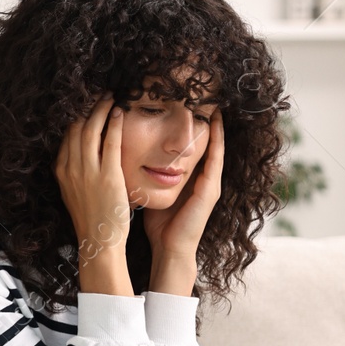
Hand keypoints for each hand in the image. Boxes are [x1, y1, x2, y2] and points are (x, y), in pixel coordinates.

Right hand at [56, 97, 142, 252]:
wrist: (98, 241)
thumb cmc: (92, 219)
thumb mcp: (74, 192)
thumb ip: (76, 172)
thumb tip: (83, 155)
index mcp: (61, 171)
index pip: (66, 136)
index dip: (77, 117)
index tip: (87, 105)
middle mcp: (70, 169)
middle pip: (76, 128)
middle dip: (88, 108)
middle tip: (101, 95)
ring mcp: (87, 172)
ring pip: (91, 130)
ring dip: (102, 110)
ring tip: (112, 98)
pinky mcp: (107, 176)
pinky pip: (110, 143)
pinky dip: (115, 125)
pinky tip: (121, 113)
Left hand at [141, 107, 223, 263]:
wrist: (169, 249)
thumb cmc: (159, 224)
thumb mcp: (153, 191)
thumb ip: (148, 175)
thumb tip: (127, 157)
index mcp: (189, 178)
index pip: (190, 146)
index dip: (189, 126)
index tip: (184, 104)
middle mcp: (203, 178)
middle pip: (205, 143)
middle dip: (204, 121)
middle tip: (204, 96)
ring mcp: (210, 183)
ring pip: (214, 147)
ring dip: (215, 126)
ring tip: (213, 103)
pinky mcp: (211, 190)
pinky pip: (215, 160)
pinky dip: (217, 142)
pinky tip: (216, 125)